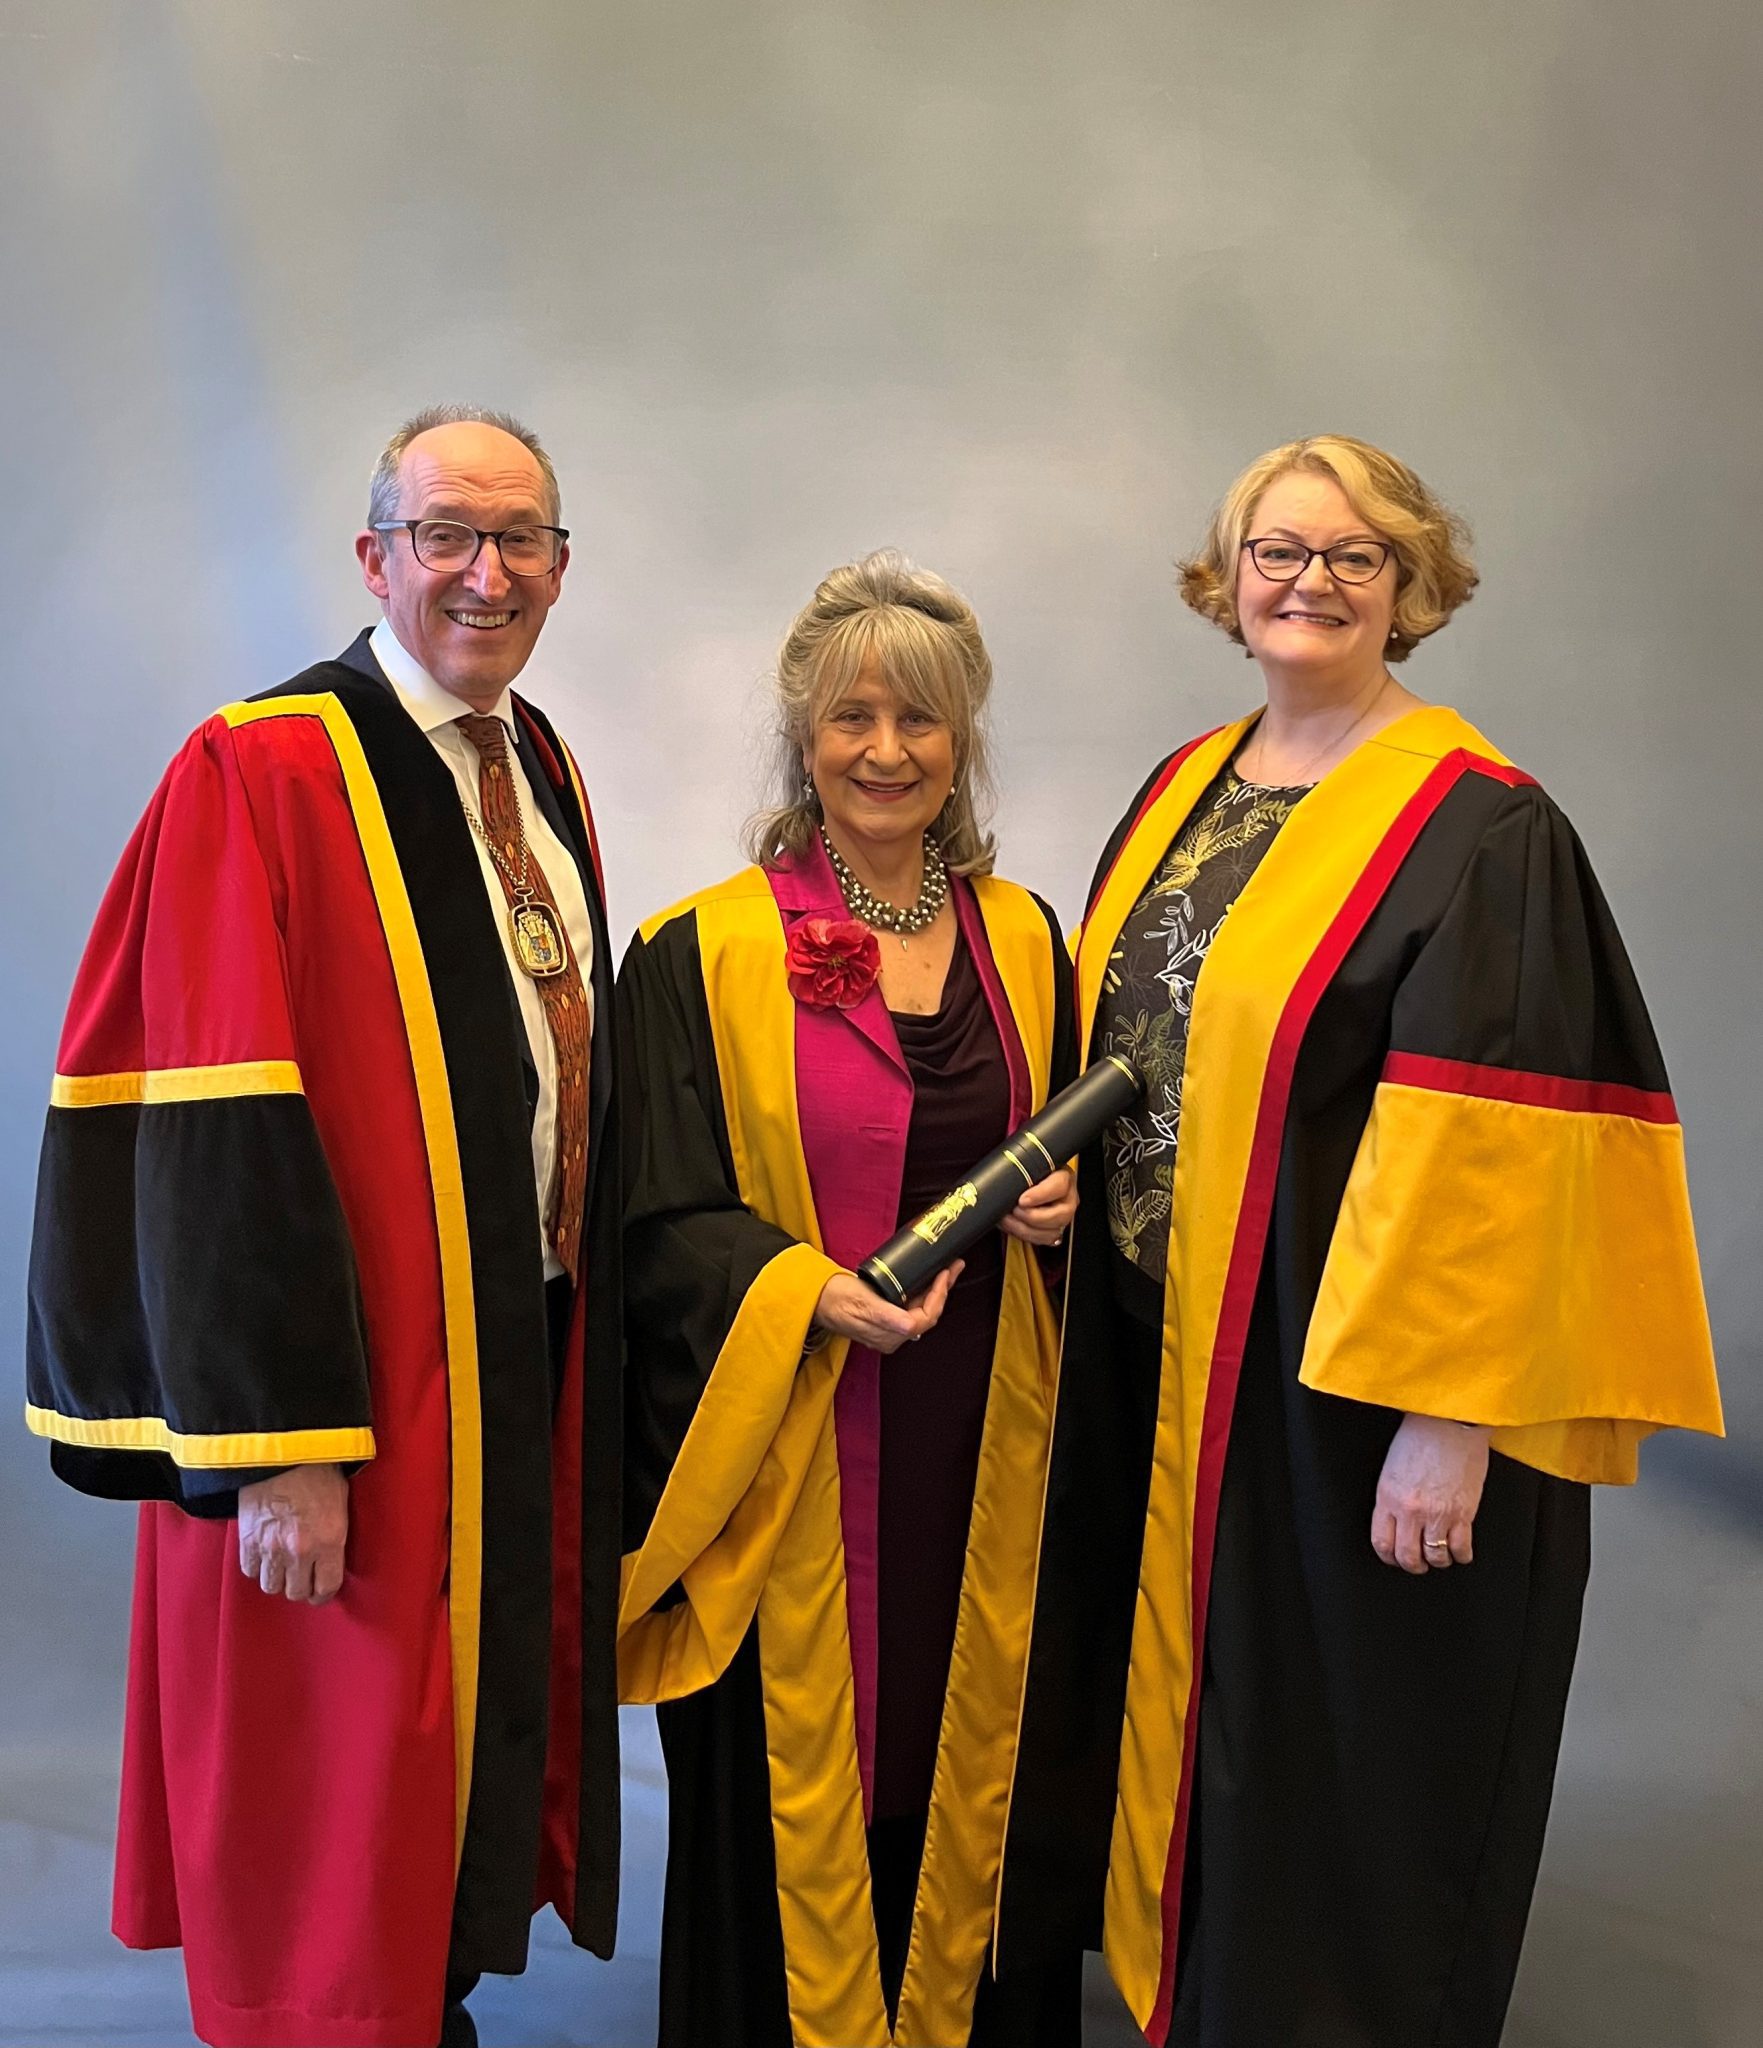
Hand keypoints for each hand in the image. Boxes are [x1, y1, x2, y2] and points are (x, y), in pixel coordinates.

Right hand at [238, 1464, 349, 1603]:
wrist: (281, 1447)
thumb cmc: (316, 1468)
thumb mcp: (340, 1501)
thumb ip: (335, 1535)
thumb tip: (331, 1556)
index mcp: (329, 1540)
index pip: (327, 1586)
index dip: (325, 1592)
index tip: (322, 1589)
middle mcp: (300, 1550)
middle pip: (297, 1592)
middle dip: (302, 1587)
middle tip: (303, 1578)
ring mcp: (271, 1547)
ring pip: (272, 1586)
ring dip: (279, 1579)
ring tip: (283, 1567)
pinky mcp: (247, 1539)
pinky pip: (250, 1571)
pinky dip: (257, 1567)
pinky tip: (265, 1555)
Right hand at [811, 1263, 964, 1355]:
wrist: (816, 1298)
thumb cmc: (835, 1298)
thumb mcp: (861, 1302)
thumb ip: (885, 1315)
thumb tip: (908, 1326)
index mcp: (890, 1334)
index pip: (926, 1318)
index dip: (939, 1296)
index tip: (943, 1274)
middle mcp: (893, 1336)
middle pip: (928, 1315)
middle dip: (942, 1290)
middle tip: (952, 1267)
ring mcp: (890, 1328)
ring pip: (921, 1310)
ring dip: (934, 1290)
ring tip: (945, 1270)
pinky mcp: (885, 1319)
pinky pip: (911, 1307)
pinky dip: (921, 1291)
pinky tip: (925, 1279)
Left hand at [1001, 1167, 1076, 1245]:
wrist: (1023, 1188)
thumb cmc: (1026, 1175)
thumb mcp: (1026, 1168)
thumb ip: (1021, 1171)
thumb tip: (1006, 1179)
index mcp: (1063, 1177)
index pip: (1059, 1186)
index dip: (1041, 1195)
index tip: (1022, 1200)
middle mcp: (1067, 1198)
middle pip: (1061, 1214)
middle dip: (1034, 1216)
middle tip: (1015, 1211)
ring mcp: (1062, 1216)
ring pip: (1053, 1231)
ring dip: (1026, 1229)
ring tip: (1008, 1220)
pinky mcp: (1054, 1230)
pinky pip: (1045, 1240)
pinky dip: (1026, 1236)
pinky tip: (1013, 1227)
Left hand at [1371, 1414, 1489, 1573]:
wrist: (1450, 1421)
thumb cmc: (1421, 1435)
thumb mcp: (1392, 1466)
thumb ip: (1391, 1496)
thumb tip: (1395, 1520)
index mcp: (1387, 1497)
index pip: (1382, 1542)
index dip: (1388, 1556)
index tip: (1394, 1557)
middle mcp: (1410, 1510)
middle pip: (1407, 1556)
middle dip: (1412, 1565)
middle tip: (1417, 1563)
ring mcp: (1438, 1514)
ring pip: (1435, 1556)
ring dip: (1437, 1561)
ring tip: (1439, 1556)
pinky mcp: (1463, 1513)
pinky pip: (1461, 1548)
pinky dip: (1461, 1555)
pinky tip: (1460, 1551)